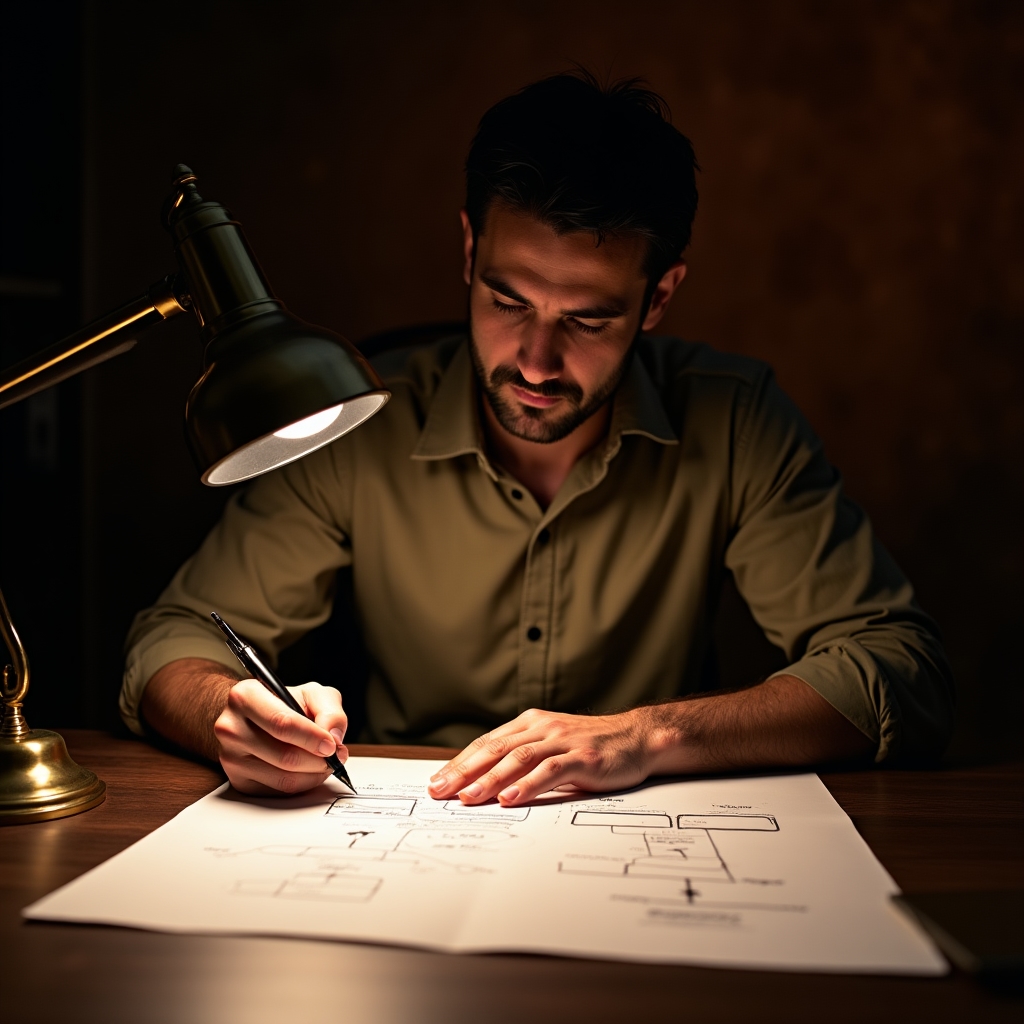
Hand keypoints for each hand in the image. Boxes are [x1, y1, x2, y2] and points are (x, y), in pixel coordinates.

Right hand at [213, 679, 348, 794]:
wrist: (253, 718)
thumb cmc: (284, 703)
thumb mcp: (312, 693)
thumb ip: (329, 709)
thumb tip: (333, 737)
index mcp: (245, 697)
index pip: (282, 723)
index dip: (312, 738)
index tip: (332, 745)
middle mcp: (231, 728)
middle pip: (285, 757)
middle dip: (319, 760)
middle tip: (336, 755)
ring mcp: (231, 758)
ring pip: (284, 780)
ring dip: (314, 775)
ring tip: (325, 762)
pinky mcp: (238, 781)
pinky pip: (279, 792)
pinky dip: (302, 784)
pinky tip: (308, 770)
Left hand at [427, 708, 653, 805]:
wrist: (637, 738)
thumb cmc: (592, 746)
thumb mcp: (553, 745)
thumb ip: (525, 757)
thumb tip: (485, 781)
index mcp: (531, 723)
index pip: (487, 743)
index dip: (460, 762)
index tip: (438, 781)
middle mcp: (543, 728)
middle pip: (495, 749)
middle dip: (464, 771)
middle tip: (440, 791)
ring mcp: (563, 741)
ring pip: (518, 759)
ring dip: (490, 779)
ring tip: (468, 798)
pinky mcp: (582, 758)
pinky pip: (550, 771)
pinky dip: (527, 785)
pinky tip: (510, 798)